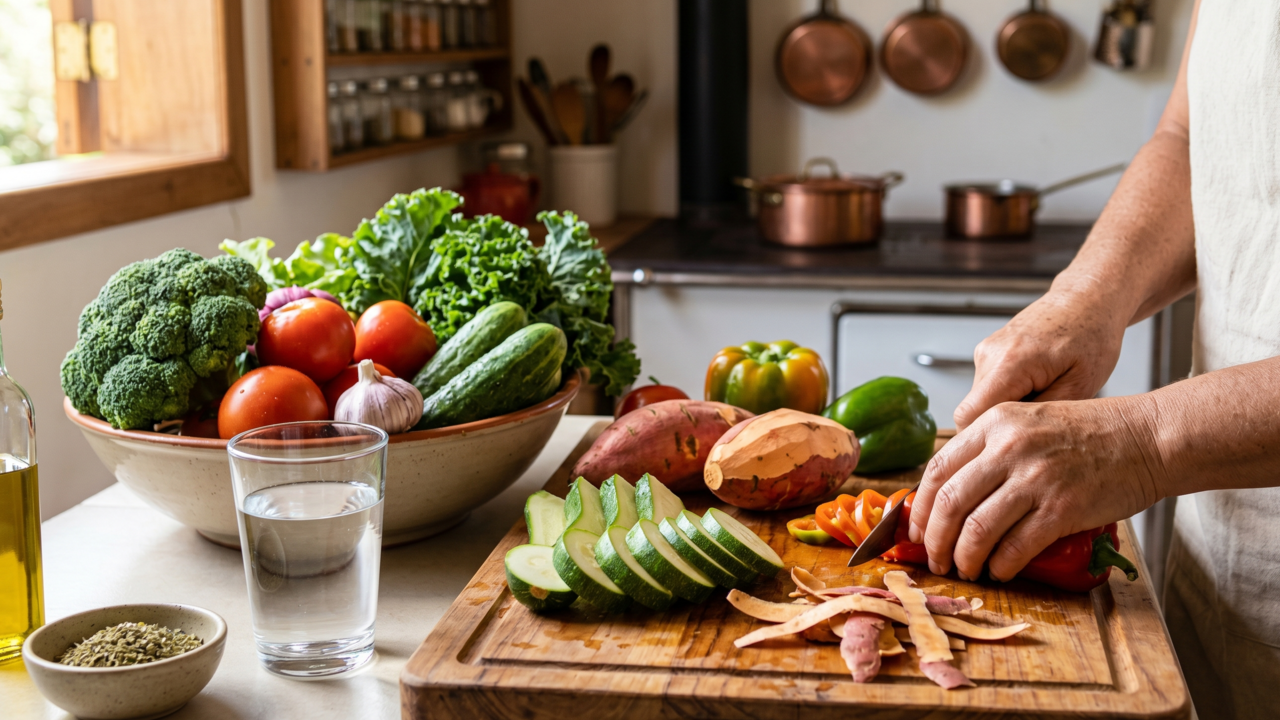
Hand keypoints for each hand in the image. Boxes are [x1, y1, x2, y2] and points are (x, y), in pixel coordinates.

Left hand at [908, 397, 1162, 580]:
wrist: (1147, 438)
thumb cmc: (1090, 434)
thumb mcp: (1028, 422)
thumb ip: (990, 448)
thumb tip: (950, 494)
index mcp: (995, 423)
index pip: (938, 469)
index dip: (922, 507)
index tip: (917, 530)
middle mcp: (1009, 447)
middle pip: (950, 503)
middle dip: (935, 540)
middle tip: (936, 559)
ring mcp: (1036, 478)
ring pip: (977, 529)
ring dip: (965, 559)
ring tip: (966, 569)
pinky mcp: (1062, 509)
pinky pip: (1016, 547)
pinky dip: (1001, 566)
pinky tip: (1000, 571)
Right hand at [954, 289, 1127, 429]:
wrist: (1088, 299)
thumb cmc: (1092, 336)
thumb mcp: (1081, 386)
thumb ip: (1042, 417)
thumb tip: (1016, 444)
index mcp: (1010, 363)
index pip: (970, 417)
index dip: (981, 443)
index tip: (1002, 458)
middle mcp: (989, 355)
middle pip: (972, 412)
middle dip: (996, 430)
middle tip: (1033, 437)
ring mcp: (986, 351)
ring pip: (979, 401)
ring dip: (1003, 413)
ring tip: (1041, 406)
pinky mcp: (988, 352)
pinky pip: (987, 388)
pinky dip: (1007, 398)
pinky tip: (1036, 391)